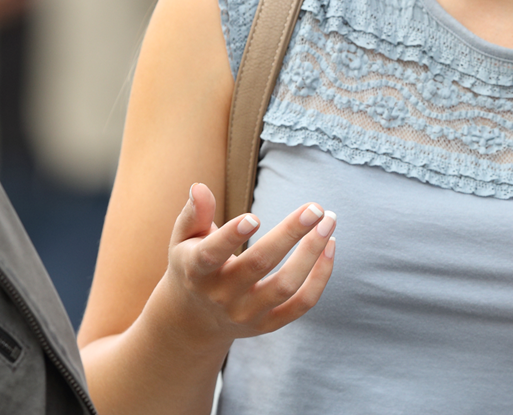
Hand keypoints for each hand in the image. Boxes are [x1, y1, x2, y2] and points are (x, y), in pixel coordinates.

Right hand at [144, 182, 335, 355]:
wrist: (195, 321)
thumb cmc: (192, 266)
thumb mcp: (183, 240)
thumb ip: (194, 215)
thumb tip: (199, 187)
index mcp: (197, 271)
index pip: (211, 255)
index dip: (231, 237)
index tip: (254, 217)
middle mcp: (222, 296)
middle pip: (259, 264)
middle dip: (290, 234)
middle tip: (315, 208)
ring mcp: (247, 314)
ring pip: (285, 285)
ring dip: (312, 253)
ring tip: (329, 222)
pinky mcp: (268, 325)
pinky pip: (302, 304)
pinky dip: (320, 277)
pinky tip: (330, 247)